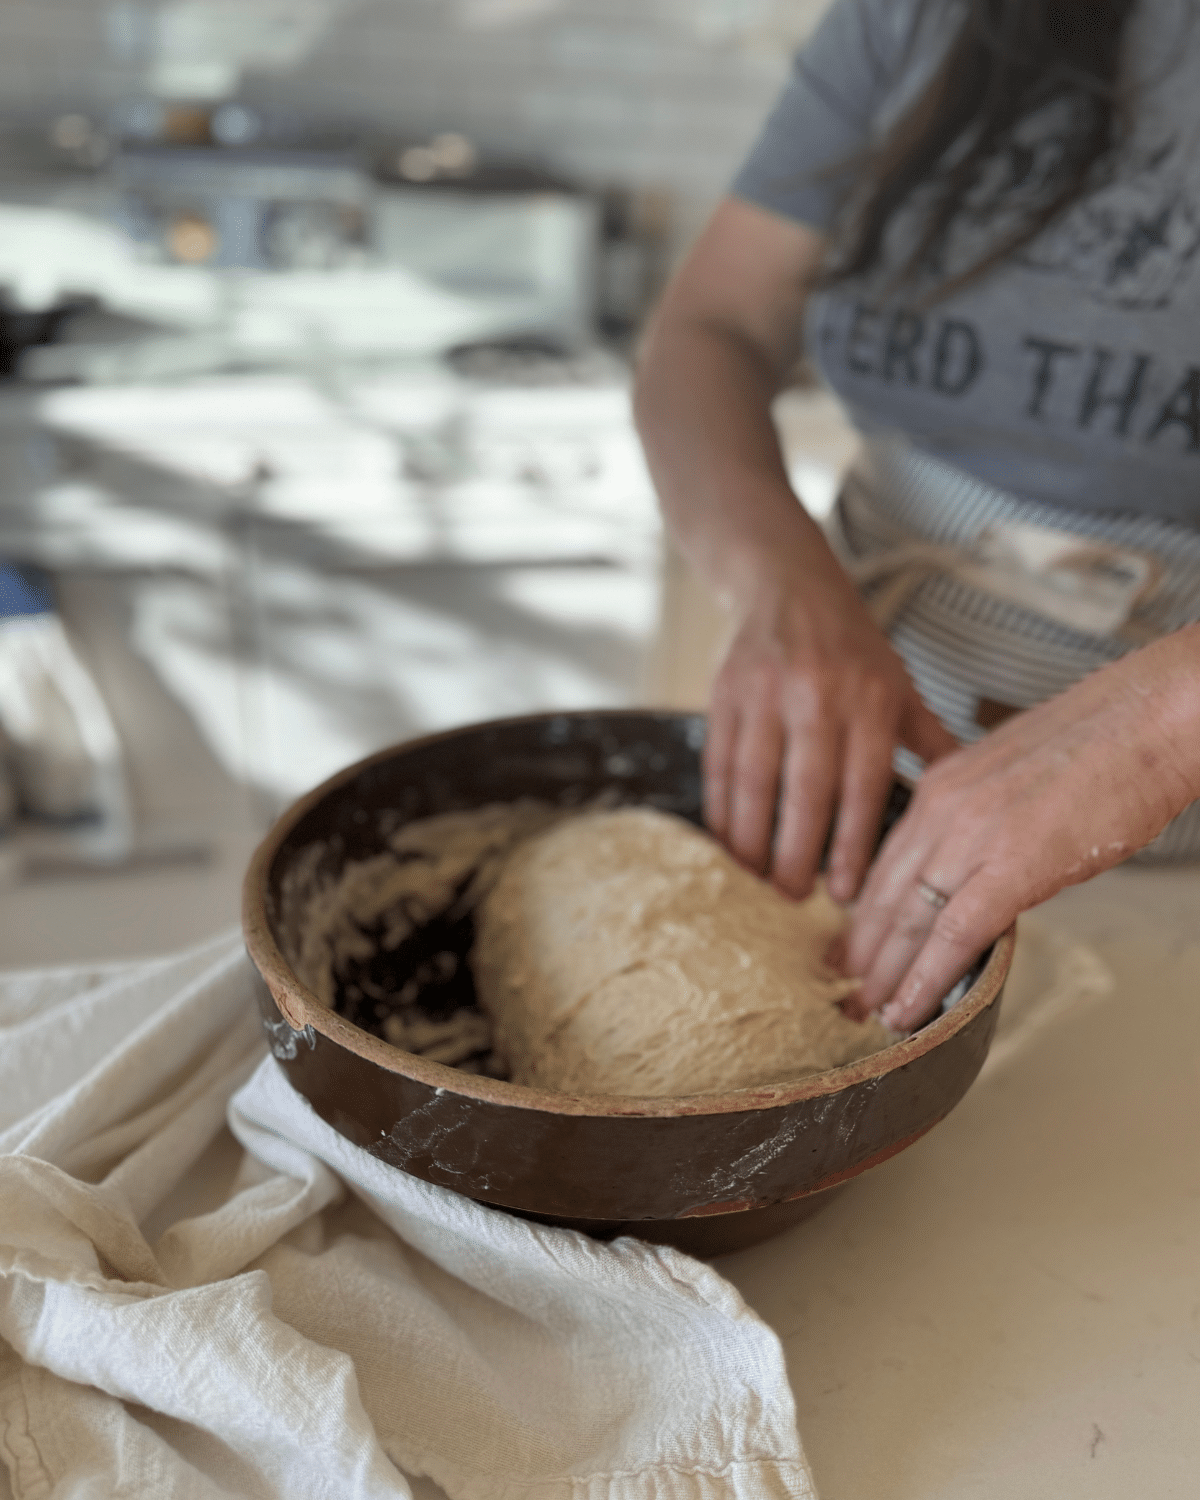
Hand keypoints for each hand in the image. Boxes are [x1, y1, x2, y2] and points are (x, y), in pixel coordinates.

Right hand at [704, 566, 956, 901]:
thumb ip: (927, 743)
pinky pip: (718, 762)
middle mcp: (818, 696)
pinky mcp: (724, 692)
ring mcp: (765, 693)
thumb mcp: (899, 685)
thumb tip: (969, 804)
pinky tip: (728, 839)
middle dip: (797, 854)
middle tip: (793, 896)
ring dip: (753, 838)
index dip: (851, 848)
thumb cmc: (850, 647)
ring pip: (754, 782)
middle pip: (805, 793)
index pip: (861, 789)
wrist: (788, 585)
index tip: (844, 894)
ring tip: (758, 876)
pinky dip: (720, 806)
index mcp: (870, 700)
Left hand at [846, 630, 1199, 1031]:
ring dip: (886, 975)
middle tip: (846, 991)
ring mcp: (973, 838)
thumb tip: (980, 863)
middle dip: (862, 951)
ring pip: (908, 920)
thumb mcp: (1013, 777)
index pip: (886, 863)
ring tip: (870, 1012)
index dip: (864, 913)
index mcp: (942, 787)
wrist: (1148, 720)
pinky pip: (953, 934)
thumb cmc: (1103, 746)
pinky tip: (910, 1008)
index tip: (852, 946)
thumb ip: (984, 820)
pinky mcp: (1011, 866)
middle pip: (886, 895)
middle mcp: (943, 810)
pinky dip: (926, 978)